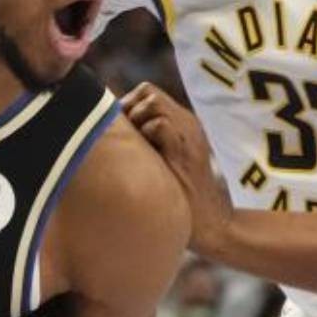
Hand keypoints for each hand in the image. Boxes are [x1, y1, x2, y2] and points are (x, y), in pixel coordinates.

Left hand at [122, 83, 230, 255]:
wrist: (211, 224)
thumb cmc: (178, 201)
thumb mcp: (160, 164)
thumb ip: (144, 144)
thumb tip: (106, 134)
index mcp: (181, 124)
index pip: (148, 93)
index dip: (128, 105)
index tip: (119, 131)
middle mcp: (187, 124)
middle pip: (148, 92)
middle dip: (129, 109)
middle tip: (125, 138)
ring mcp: (189, 135)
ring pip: (153, 103)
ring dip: (136, 121)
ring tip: (137, 148)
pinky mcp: (187, 151)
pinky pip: (160, 126)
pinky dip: (146, 136)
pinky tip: (147, 159)